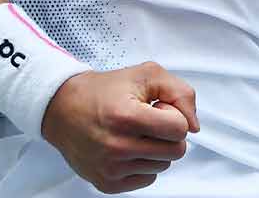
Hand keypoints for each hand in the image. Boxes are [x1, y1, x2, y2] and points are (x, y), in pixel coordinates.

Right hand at [40, 61, 200, 192]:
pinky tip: (127, 148)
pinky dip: (143, 164)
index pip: (179, 129)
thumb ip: (180, 92)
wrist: (63, 108)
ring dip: (156, 149)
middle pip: (176, 151)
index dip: (173, 115)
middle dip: (168, 134)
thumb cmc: (105, 91)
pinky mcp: (107, 183)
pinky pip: (146, 179)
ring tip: (134, 133)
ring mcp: (111, 168)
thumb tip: (194, 126)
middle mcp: (117, 146)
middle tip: (148, 121)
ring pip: (162, 166)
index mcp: (127, 117)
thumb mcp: (146, 75)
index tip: (156, 108)